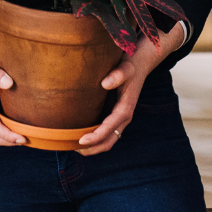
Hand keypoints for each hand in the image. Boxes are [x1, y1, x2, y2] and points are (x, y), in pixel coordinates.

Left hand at [78, 23, 184, 155]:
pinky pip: (106, 132)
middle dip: (93, 148)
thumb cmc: (130, 65)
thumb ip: (118, 74)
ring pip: (108, 139)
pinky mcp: (115, 114)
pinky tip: (80, 135)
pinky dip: (95, 138)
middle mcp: (123, 117)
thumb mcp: (126, 67)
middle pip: (109, 141)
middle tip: (72, 148)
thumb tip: (104, 83)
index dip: (95, 137)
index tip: (80, 141)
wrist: (139, 63)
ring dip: (93, 146)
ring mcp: (120, 117)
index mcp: (126, 109)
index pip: (110, 128)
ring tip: (72, 146)